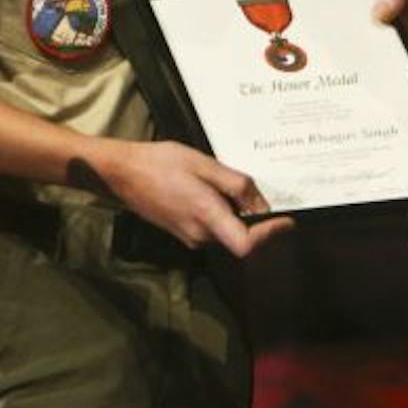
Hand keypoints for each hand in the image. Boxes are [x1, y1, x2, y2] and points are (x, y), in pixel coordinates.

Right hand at [86, 138, 291, 258]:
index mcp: (207, 216)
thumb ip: (235, 184)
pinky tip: (217, 192)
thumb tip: (261, 203)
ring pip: (227, 232)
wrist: (122, 172)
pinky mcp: (182, 233)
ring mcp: (189, 236)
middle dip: (257, 220)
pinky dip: (223, 215)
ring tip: (237, 189)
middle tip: (264, 196)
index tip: (285, 220)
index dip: (270, 235)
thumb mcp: (203, 164)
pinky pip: (213, 229)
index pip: (247, 244)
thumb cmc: (159, 163)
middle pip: (240, 238)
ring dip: (238, 216)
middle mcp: (200, 234)